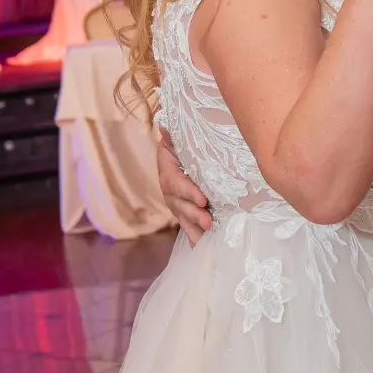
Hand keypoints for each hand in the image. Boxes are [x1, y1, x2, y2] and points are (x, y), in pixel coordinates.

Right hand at [155, 128, 210, 245]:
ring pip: (184, 219)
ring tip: (208, 236)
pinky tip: (204, 248)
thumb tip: (163, 124)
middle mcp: (170, 191)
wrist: (185, 153)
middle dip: (194, 215)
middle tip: (208, 221)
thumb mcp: (179, 136)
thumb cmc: (185, 143)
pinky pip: (189, 227)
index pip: (176, 183)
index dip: (188, 192)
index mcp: (168, 171)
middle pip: (180, 205)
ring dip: (195, 229)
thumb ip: (174, 133)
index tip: (203, 199)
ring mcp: (177, 204)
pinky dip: (196, 238)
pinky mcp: (186, 214)